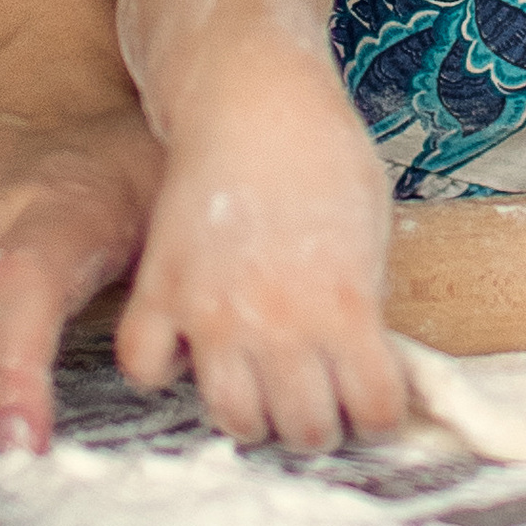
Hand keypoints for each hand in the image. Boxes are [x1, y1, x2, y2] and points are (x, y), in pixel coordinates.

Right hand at [116, 64, 404, 450]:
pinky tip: (189, 344)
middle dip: (319, 423)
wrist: (252, 97)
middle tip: (315, 400)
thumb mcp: (372, 227)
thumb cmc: (322, 149)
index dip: (378, 413)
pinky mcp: (161, 291)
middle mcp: (281, 324)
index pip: (374, 410)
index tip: (370, 401)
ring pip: (233, 418)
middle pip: (303, 428)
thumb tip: (366, 354)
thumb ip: (365, 298)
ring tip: (261, 388)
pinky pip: (146, 367)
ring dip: (253, 414)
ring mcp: (214, 313)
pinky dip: (163, 368)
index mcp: (345, 307)